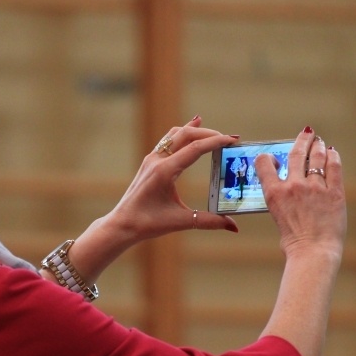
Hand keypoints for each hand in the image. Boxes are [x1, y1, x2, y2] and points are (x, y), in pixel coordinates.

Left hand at [105, 116, 238, 243]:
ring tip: (213, 132)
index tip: (233, 139)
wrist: (122, 224)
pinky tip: (190, 128)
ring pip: (175, 134)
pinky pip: (167, 140)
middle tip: (228, 139)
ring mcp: (151, 159)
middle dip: (209, 134)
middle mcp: (157, 160)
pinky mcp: (149, 162)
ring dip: (195, 131)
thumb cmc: (147, 223)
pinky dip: (182, 134)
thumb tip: (233, 227)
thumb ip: (208, 222)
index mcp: (164, 171)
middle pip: (186, 135)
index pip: (195, 148)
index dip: (216, 142)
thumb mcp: (180, 222)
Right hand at [255, 127, 346, 260]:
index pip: (264, 163)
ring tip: (319, 142)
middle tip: (306, 134)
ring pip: (317, 157)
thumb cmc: (293, 241)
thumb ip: (282, 200)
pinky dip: (333, 157)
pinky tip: (333, 153)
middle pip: (296, 153)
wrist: (312, 252)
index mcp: (274, 193)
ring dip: (318, 147)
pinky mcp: (334, 193)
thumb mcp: (278, 217)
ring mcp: (315, 188)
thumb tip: (289, 194)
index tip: (273, 157)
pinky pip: (335, 168)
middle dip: (301, 141)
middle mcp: (293, 186)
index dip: (267, 157)